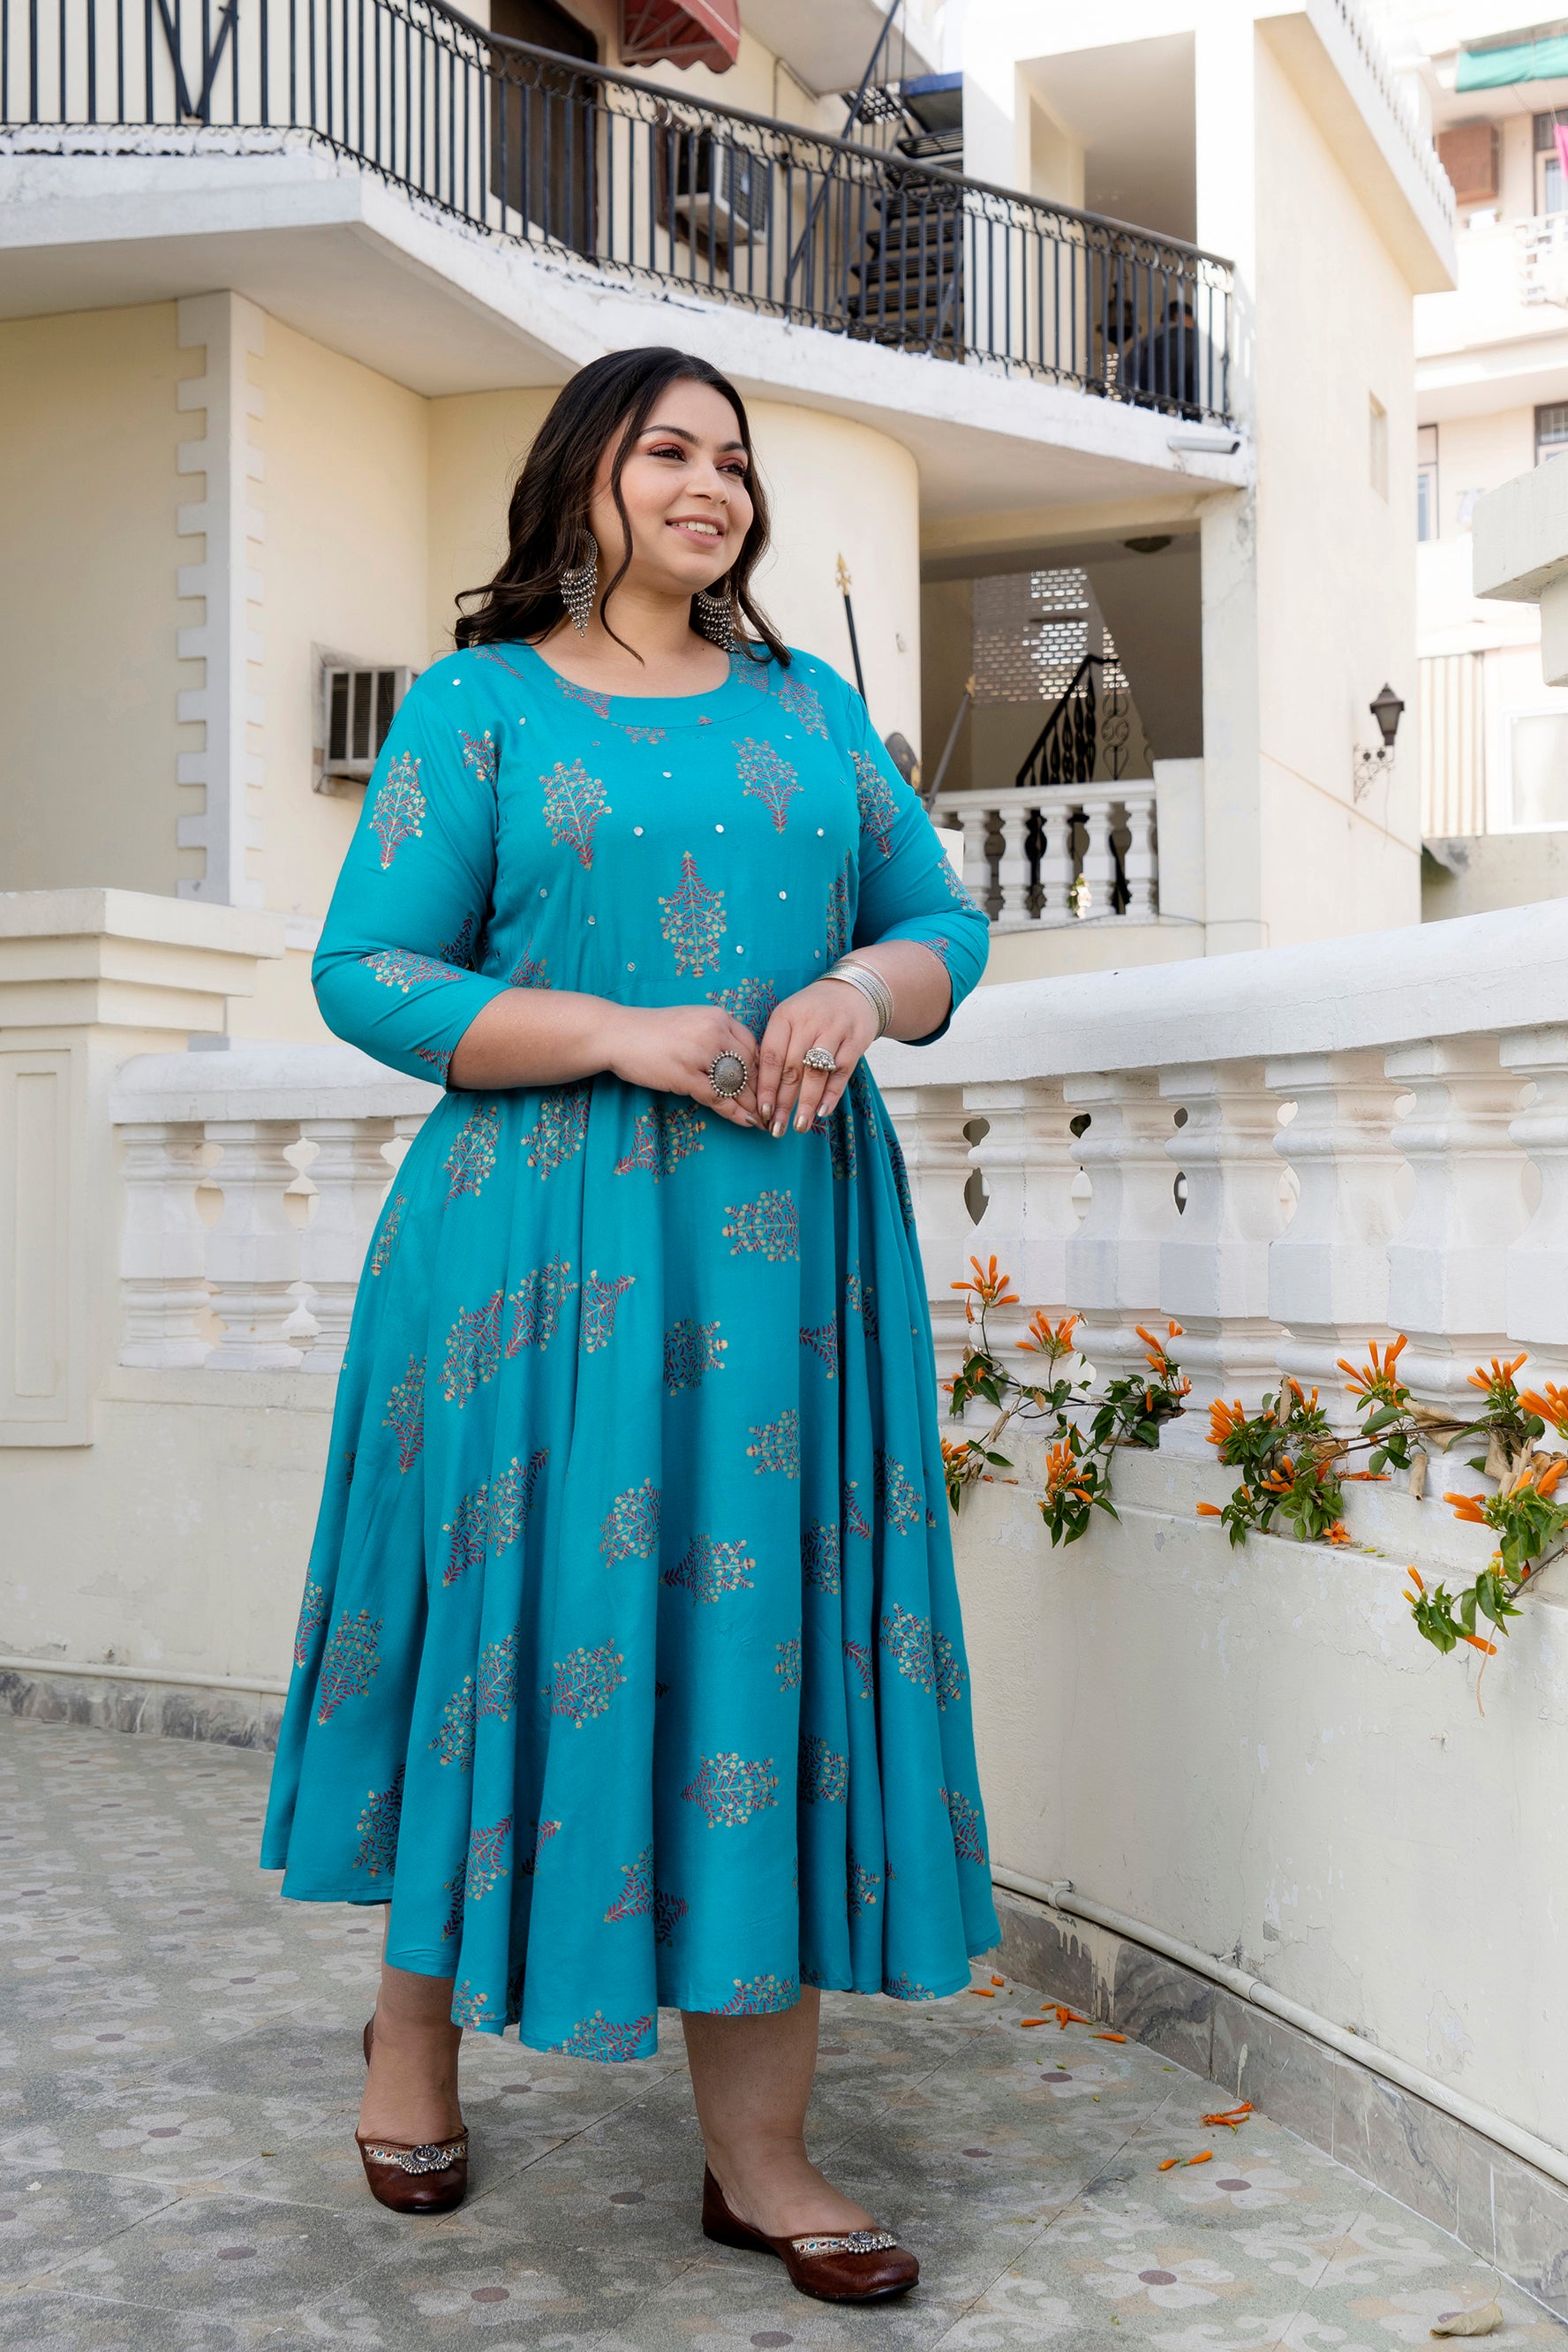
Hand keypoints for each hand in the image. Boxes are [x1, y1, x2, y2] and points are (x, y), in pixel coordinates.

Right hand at [605, 1004, 761, 1129]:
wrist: (617, 1032)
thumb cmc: (653, 1032)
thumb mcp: (692, 1023)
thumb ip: (717, 1038)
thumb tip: (742, 1066)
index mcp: (718, 1017)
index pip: (752, 1046)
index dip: (762, 1071)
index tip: (767, 1088)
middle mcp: (713, 1031)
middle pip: (750, 1066)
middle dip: (762, 1091)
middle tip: (771, 1109)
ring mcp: (699, 1052)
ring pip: (737, 1084)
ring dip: (752, 1105)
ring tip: (762, 1120)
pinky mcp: (685, 1074)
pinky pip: (718, 1097)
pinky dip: (734, 1113)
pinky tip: (745, 1122)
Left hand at [756, 979, 878, 1137]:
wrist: (854, 990)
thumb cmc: (813, 1012)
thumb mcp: (790, 1018)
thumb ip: (777, 1048)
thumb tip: (763, 1093)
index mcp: (784, 1016)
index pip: (771, 1057)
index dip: (766, 1088)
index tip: (761, 1112)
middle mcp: (808, 1022)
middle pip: (792, 1068)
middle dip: (783, 1102)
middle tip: (776, 1128)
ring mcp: (834, 1029)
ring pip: (816, 1072)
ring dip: (807, 1103)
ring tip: (799, 1126)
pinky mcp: (856, 1039)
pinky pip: (842, 1071)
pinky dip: (832, 1093)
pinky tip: (822, 1112)